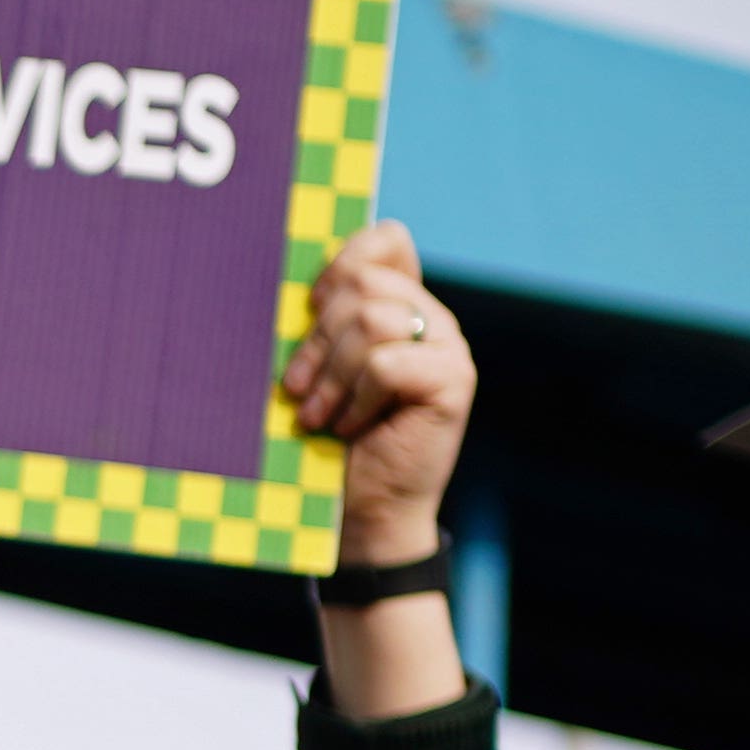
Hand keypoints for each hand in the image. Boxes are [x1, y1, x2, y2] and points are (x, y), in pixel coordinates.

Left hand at [276, 221, 473, 566]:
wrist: (363, 510)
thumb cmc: (329, 438)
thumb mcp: (317, 367)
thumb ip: (322, 320)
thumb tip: (296, 281)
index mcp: (402, 304)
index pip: (387, 240)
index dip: (341, 264)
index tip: (311, 309)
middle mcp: (432, 319)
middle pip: (365, 282)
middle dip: (318, 336)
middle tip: (299, 387)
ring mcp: (449, 349)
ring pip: (372, 321)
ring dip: (332, 376)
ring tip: (319, 415)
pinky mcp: (453, 382)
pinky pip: (386, 364)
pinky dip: (356, 399)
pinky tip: (352, 427)